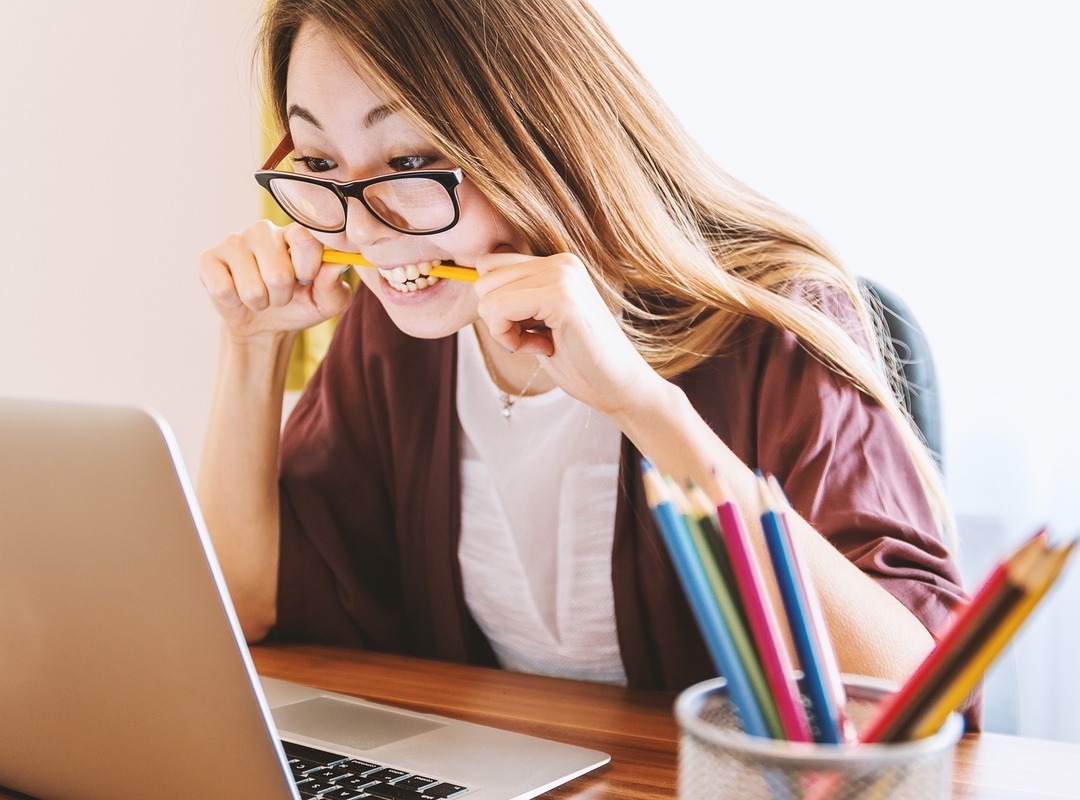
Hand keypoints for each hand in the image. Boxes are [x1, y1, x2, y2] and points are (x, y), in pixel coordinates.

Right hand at [198, 220, 351, 338]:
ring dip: (259, 302)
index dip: (308, 267)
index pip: (305, 238)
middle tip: (280, 294)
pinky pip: (223, 289)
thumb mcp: (326, 302)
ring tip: (260, 296)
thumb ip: (334, 285)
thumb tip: (336, 264)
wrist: (264, 324)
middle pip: (278, 274)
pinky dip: (234, 303)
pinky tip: (236, 293)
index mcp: (295, 233)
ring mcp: (234, 241)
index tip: (306, 279)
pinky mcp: (209, 258)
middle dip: (282, 296)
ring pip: (252, 288)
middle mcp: (264, 230)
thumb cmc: (299, 305)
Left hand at [473, 249, 665, 417]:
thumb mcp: (539, 322)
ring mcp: (563, 276)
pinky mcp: (561, 297)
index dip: (496, 303)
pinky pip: (500, 309)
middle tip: (531, 339)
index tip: (525, 328)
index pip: (491, 265)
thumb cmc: (580, 361)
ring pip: (488, 295)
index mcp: (557, 264)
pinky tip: (540, 348)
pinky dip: (509, 337)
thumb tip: (476, 284)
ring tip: (539, 343)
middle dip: (496, 317)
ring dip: (503, 329)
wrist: (619, 387)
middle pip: (484, 278)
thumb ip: (516, 299)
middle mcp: (561, 262)